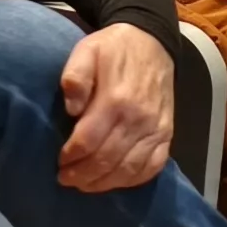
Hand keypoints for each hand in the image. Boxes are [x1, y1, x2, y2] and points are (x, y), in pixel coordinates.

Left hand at [58, 23, 174, 191]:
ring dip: (104, 183)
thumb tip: (71, 108)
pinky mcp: (167, 134)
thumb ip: (75, 76)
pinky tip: (115, 181)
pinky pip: (152, 166)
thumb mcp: (87, 50)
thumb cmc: (113, 49)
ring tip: (84, 184)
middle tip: (65, 178)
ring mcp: (155, 129)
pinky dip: (133, 180)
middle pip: (107, 160)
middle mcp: (138, 119)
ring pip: (129, 170)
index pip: (89, 141)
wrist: (153, 42)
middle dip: (83, 175)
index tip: (59, 162)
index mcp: (115, 100)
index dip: (71, 156)